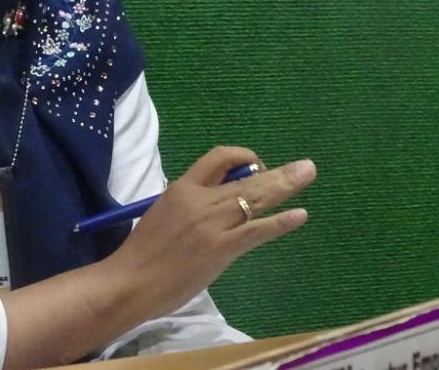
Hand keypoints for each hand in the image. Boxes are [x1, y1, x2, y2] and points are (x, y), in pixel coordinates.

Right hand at [106, 146, 315, 319]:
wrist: (130, 281)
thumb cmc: (142, 253)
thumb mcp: (163, 214)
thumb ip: (188, 205)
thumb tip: (213, 203)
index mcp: (182, 188)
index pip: (218, 158)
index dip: (242, 157)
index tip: (256, 167)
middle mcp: (200, 199)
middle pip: (246, 177)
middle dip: (278, 171)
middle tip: (305, 167)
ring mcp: (213, 224)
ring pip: (255, 198)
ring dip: (286, 186)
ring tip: (308, 175)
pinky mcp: (222, 248)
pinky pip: (257, 230)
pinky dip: (281, 222)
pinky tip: (300, 215)